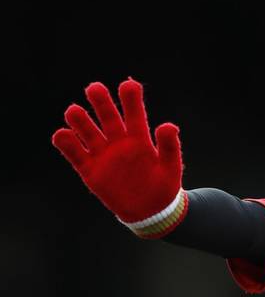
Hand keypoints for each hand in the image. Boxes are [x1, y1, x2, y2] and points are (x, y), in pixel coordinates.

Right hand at [52, 79, 185, 235]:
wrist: (150, 211)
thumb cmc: (163, 186)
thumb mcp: (170, 167)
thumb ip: (169, 147)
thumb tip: (168, 126)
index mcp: (140, 139)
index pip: (134, 114)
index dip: (131, 99)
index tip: (129, 84)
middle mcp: (119, 142)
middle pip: (108, 118)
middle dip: (101, 102)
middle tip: (95, 88)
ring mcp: (103, 155)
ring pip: (88, 132)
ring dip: (80, 120)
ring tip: (74, 110)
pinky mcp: (90, 170)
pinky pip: (75, 154)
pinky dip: (67, 144)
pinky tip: (62, 134)